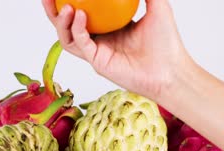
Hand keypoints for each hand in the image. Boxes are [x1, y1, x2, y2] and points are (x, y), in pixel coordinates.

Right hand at [42, 0, 190, 100]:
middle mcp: (99, 39)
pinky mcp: (97, 62)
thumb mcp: (157, 6)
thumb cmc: (166, 42)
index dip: (71, 1)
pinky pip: (81, 44)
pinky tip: (80, 14)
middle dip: (54, 10)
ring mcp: (96, 52)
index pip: (83, 11)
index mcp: (109, 26)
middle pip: (67, 24)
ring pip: (67, 37)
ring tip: (64, 6)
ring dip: (61, 22)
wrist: (169, 71)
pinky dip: (77, 29)